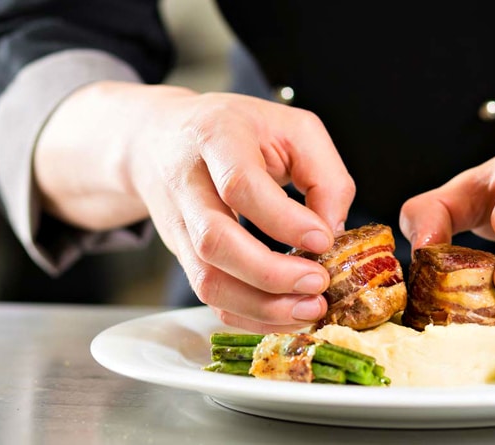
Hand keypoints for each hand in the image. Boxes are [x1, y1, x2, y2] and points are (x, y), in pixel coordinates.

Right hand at [35, 82, 355, 331]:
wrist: (162, 138)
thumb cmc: (240, 131)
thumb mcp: (294, 129)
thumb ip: (325, 175)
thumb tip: (332, 232)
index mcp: (217, 137)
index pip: (240, 185)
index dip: (284, 220)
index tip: (323, 240)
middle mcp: (187, 182)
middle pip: (215, 240)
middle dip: (271, 273)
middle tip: (318, 283)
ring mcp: (178, 224)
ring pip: (207, 279)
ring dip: (261, 305)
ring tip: (308, 309)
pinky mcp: (181, 255)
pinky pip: (209, 297)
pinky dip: (249, 315)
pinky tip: (285, 315)